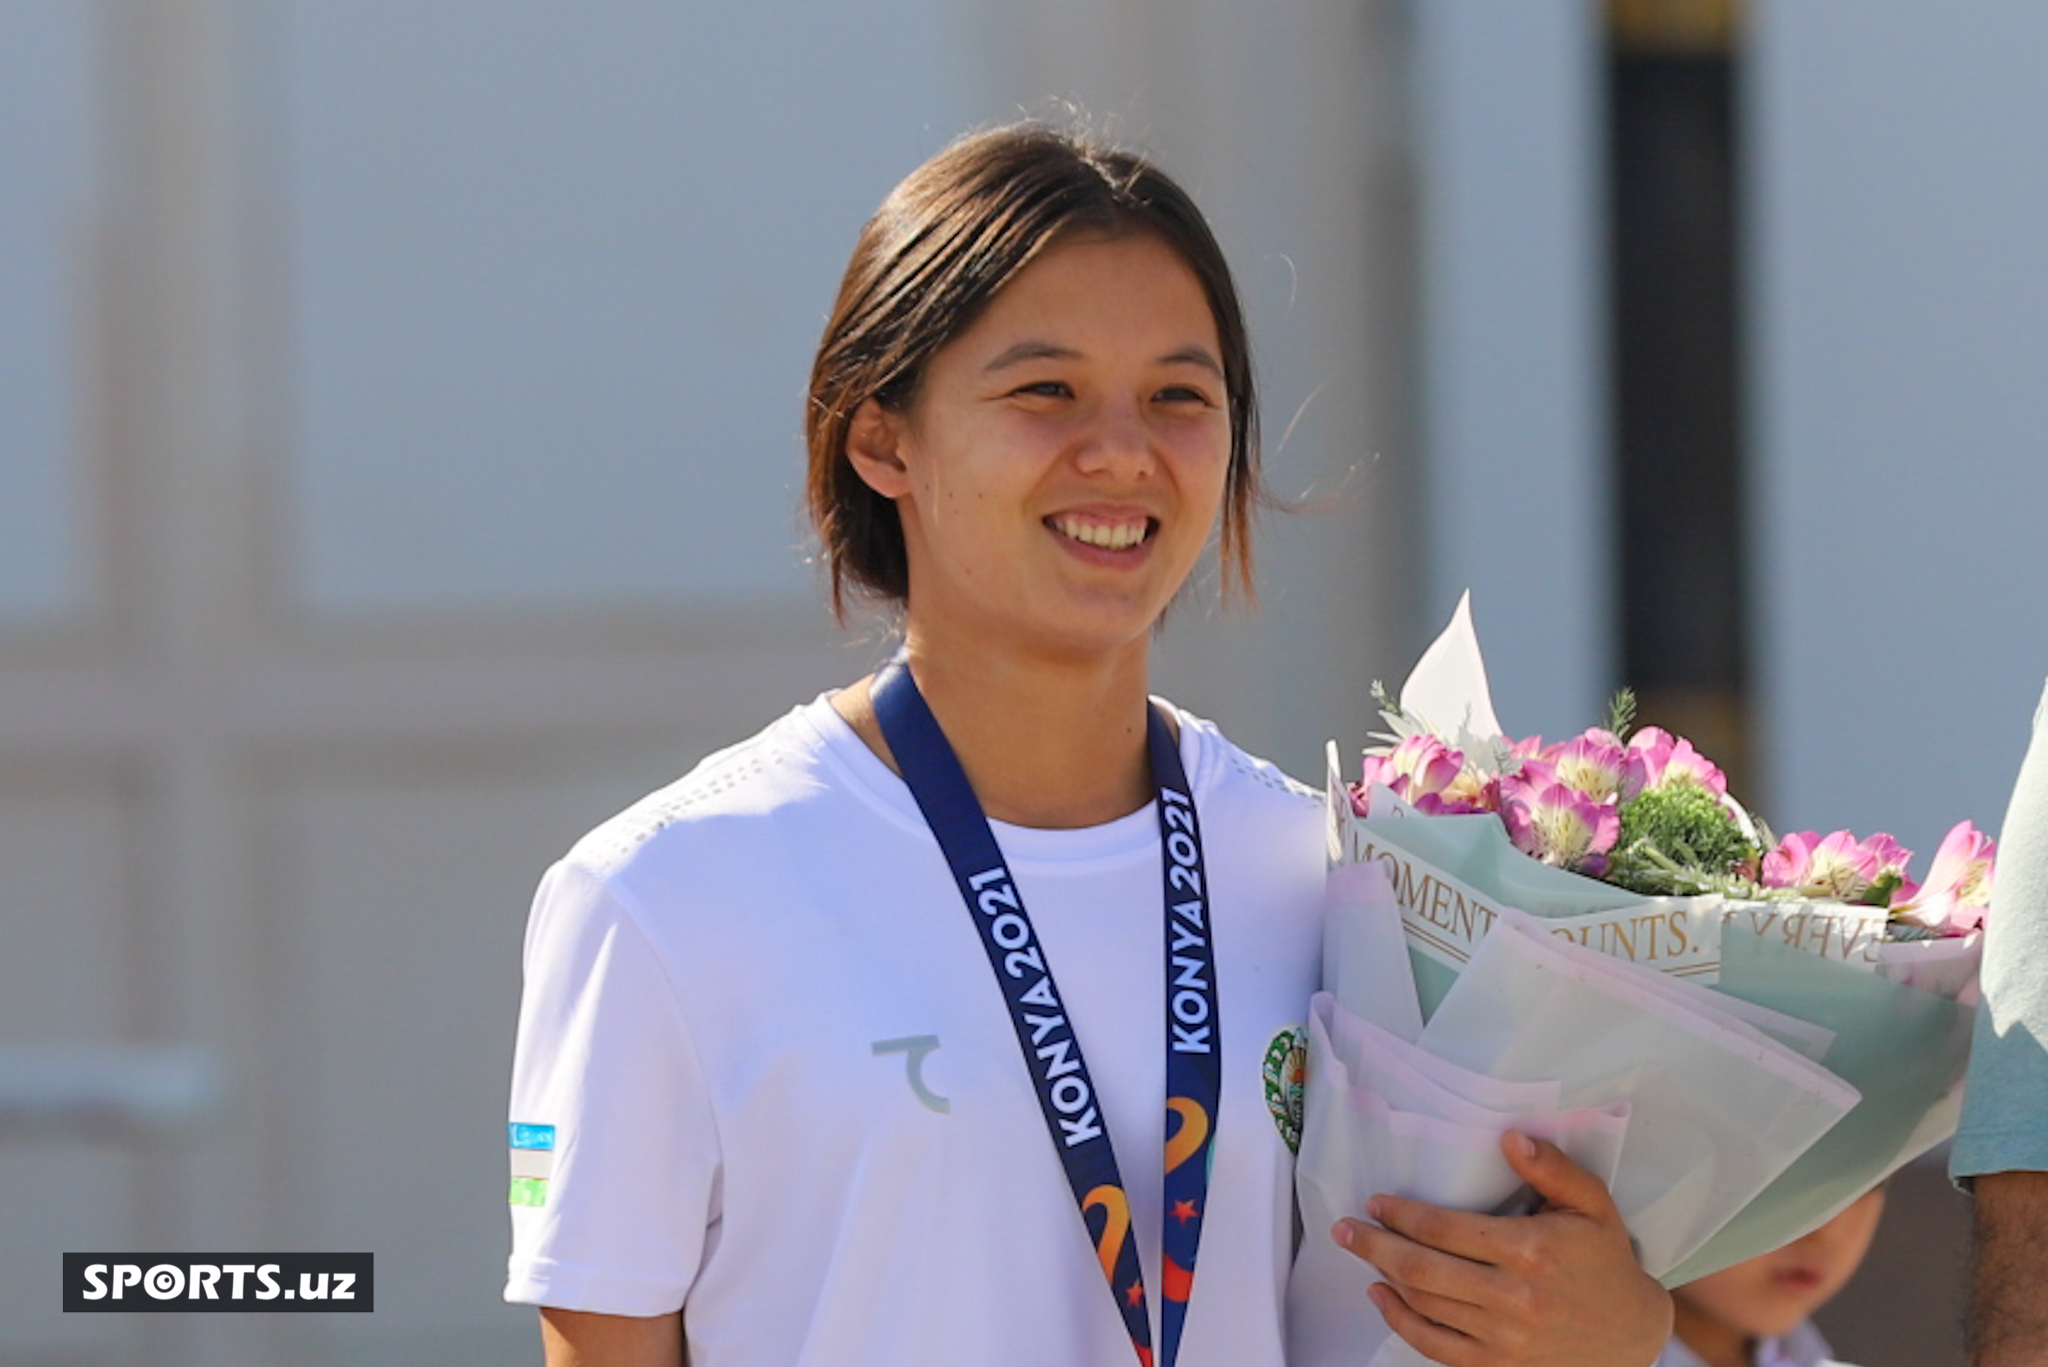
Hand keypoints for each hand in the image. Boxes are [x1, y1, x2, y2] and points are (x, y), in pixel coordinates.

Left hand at [1332, 1130, 1669, 1366]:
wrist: (1633, 1337)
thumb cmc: (1606, 1262)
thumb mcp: (1591, 1205)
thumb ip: (1552, 1168)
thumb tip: (1510, 1136)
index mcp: (1529, 1250)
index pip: (1444, 1229)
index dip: (1401, 1215)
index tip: (1377, 1201)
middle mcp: (1512, 1297)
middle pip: (1422, 1268)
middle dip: (1374, 1244)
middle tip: (1344, 1228)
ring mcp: (1503, 1338)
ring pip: (1424, 1304)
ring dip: (1383, 1276)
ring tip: (1361, 1251)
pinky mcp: (1497, 1366)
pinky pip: (1434, 1346)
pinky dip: (1400, 1321)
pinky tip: (1382, 1297)